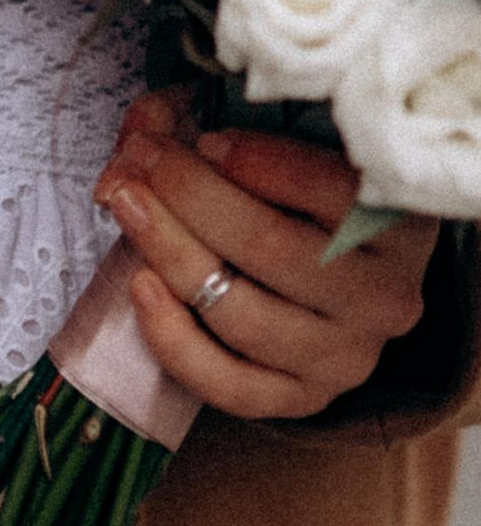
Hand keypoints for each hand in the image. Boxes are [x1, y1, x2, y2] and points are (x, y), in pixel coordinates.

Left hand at [97, 88, 437, 418]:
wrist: (323, 279)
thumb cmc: (292, 198)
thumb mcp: (273, 147)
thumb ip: (209, 126)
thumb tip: (141, 137)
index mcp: (400, 224)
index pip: (335, 189)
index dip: (259, 160)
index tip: (204, 138)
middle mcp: (385, 298)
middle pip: (273, 249)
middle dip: (190, 194)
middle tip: (140, 157)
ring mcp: (346, 357)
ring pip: (244, 316)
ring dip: (169, 252)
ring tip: (125, 202)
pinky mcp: (303, 400)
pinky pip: (230, 384)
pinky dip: (174, 337)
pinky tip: (140, 283)